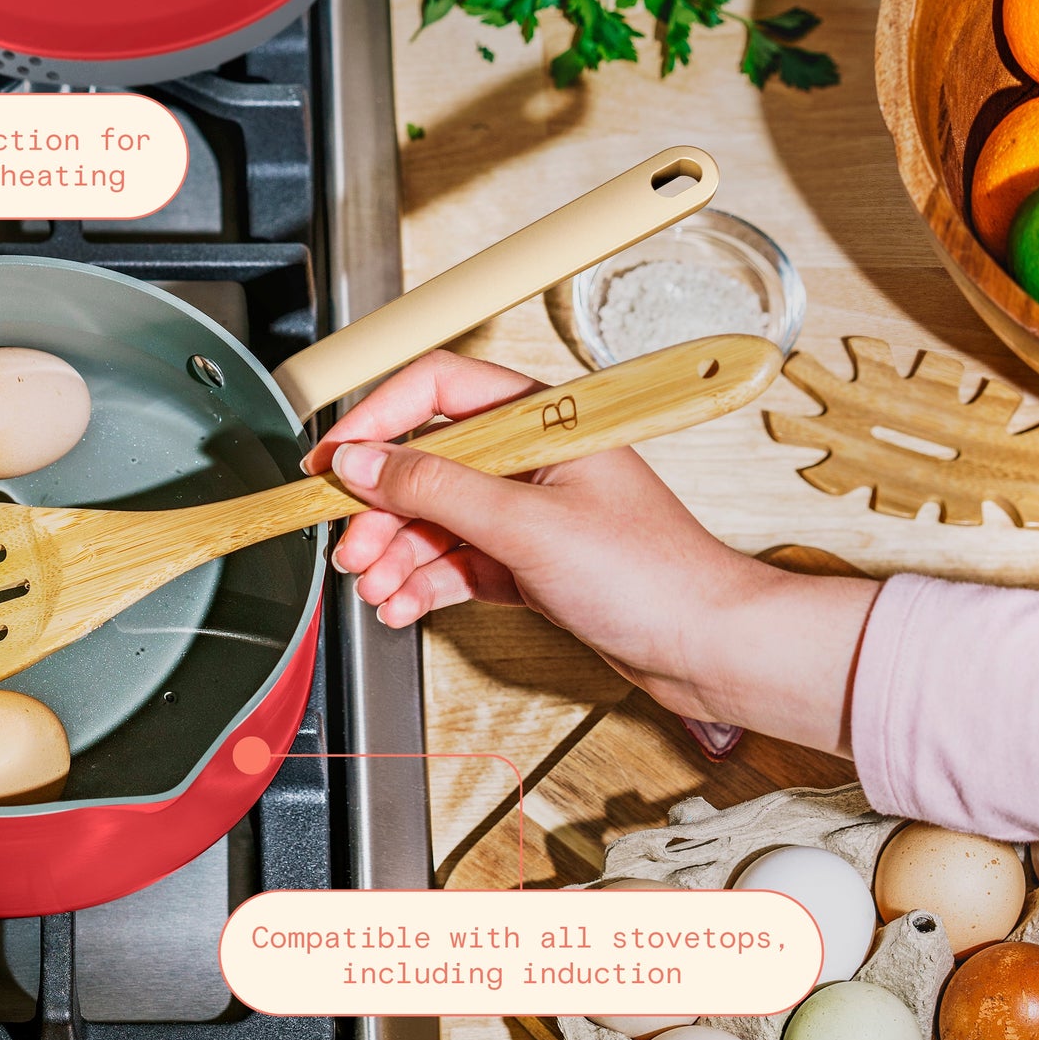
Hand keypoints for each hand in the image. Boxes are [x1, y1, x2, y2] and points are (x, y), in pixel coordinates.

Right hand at [306, 351, 878, 756]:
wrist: (707, 648)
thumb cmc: (653, 576)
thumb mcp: (527, 525)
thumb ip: (436, 488)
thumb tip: (365, 461)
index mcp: (542, 418)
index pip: (435, 391)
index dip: (376, 422)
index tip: (332, 460)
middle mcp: (531, 457)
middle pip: (427, 463)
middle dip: (381, 509)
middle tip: (350, 546)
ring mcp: (529, 509)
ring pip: (436, 517)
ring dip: (397, 553)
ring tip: (374, 586)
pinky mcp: (528, 559)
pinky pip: (456, 560)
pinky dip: (424, 581)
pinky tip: (403, 603)